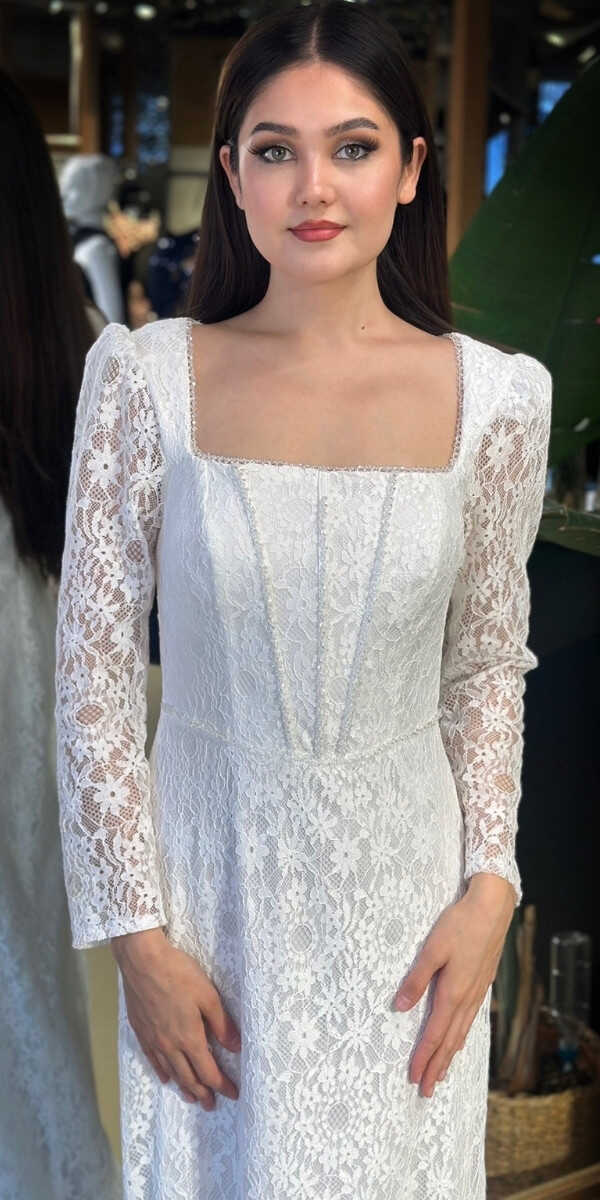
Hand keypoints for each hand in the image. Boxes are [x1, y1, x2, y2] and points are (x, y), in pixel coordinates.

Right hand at [111, 927, 241, 1108]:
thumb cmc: (178, 974)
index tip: (233, 1094)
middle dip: (203, 1093)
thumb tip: (236, 1048)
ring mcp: (153, 1040)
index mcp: (189, 1037)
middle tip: (211, 1105)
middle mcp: (170, 1045)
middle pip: (188, 1077)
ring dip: (183, 1087)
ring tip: (192, 1098)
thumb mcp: (208, 995)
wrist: (142, 961)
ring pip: (170, 1072)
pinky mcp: (140, 1030)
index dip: (222, 1085)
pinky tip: (166, 1078)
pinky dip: (162, 1072)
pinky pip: (152, 1060)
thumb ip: (222, 1024)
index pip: (208, 1071)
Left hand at [392, 874, 514, 1097]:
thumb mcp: (432, 949)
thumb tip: (400, 1008)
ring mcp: (477, 992)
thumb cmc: (459, 925)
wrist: (493, 908)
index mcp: (452, 992)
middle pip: (450, 1041)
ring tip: (441, 1074)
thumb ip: (416, 979)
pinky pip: (470, 1020)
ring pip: (462, 1032)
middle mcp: (467, 998)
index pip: (435, 1034)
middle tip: (426, 1091)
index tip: (414, 1079)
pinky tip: (459, 1039)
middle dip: (437, 1066)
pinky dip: (461, 1037)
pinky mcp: (482, 984)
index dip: (423, 1058)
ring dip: (449, 1055)